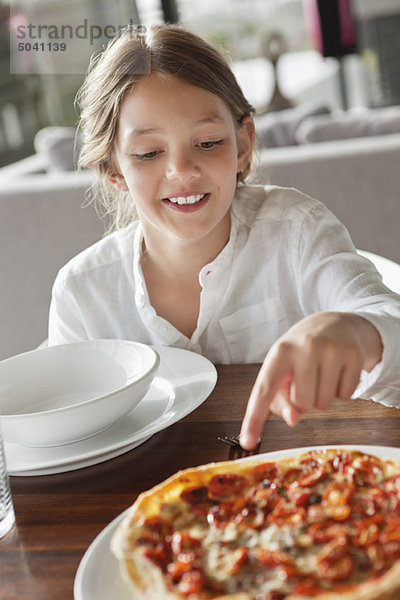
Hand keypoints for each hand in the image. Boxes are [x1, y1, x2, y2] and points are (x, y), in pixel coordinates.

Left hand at [239, 312, 382, 449]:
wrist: (333, 324)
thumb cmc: (301, 353)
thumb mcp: (283, 371)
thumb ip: (280, 400)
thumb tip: (293, 419)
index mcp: (280, 352)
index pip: (264, 390)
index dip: (255, 418)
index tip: (248, 442)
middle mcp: (305, 347)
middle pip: (303, 404)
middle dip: (304, 400)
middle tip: (306, 380)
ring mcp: (331, 350)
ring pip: (325, 405)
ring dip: (322, 398)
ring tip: (320, 375)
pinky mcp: (353, 355)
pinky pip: (346, 396)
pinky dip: (341, 391)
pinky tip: (336, 372)